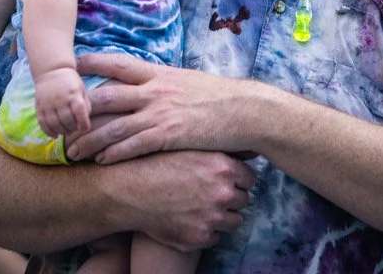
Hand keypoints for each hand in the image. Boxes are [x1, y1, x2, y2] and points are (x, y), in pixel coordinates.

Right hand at [35, 67, 90, 137]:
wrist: (52, 70)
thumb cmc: (70, 81)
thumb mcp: (81, 89)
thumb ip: (85, 105)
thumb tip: (85, 122)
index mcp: (74, 94)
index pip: (80, 112)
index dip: (84, 123)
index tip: (85, 128)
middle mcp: (61, 99)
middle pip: (67, 121)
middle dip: (72, 128)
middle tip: (74, 129)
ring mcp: (49, 104)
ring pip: (55, 124)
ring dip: (61, 131)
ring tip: (65, 131)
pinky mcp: (39, 107)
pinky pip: (43, 123)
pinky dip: (49, 132)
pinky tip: (54, 134)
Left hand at [66, 53, 262, 163]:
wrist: (244, 110)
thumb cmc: (217, 97)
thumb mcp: (186, 81)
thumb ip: (162, 82)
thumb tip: (146, 83)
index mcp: (159, 73)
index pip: (118, 63)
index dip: (92, 62)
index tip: (71, 64)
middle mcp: (155, 89)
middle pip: (106, 96)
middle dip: (79, 109)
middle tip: (59, 120)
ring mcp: (160, 112)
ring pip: (114, 125)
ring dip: (90, 139)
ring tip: (71, 151)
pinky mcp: (169, 134)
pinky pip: (134, 145)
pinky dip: (115, 154)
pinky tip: (101, 162)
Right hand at [113, 150, 255, 250]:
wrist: (132, 190)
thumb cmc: (159, 163)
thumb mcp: (191, 146)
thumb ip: (218, 151)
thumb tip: (244, 150)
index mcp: (223, 168)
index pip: (250, 177)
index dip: (239, 179)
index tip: (229, 179)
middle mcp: (222, 193)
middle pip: (244, 200)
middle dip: (232, 198)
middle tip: (213, 193)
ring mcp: (213, 218)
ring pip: (234, 221)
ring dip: (223, 216)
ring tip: (203, 208)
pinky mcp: (200, 237)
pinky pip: (215, 237)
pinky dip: (206, 231)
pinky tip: (191, 219)